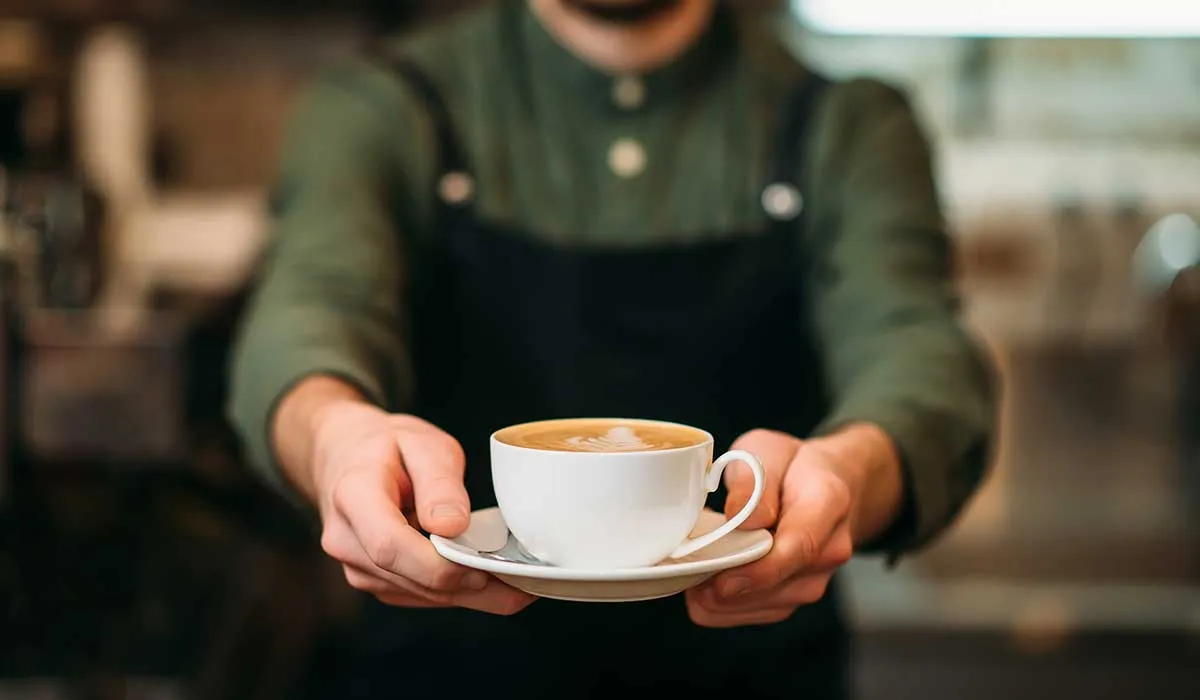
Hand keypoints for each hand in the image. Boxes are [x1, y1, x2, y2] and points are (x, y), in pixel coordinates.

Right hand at [310, 401, 534, 615]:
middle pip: (411, 579)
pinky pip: (421, 595)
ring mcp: (358, 567)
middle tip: (525, 580)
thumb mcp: (421, 443)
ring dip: (470, 595)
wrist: (347, 457)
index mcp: (353, 497)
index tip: (484, 563)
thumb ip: (439, 482)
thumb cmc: (388, 446)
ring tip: (519, 582)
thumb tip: (452, 527)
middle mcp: (347, 541)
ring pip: (421, 595)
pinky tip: (493, 580)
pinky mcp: (377, 581)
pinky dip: (458, 591)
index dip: (438, 564)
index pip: (389, 546)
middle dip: (469, 584)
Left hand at [686, 425, 900, 627]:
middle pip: (779, 585)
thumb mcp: (767, 449)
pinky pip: (756, 614)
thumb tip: (739, 518)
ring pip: (763, 607)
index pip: (800, 546)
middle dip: (727, 586)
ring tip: (692, 570)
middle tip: (685, 569)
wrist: (825, 484)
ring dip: (722, 598)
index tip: (721, 581)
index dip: (759, 570)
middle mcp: (831, 549)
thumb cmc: (791, 466)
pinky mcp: (795, 596)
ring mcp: (816, 578)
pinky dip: (724, 606)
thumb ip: (753, 480)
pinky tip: (703, 583)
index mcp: (828, 502)